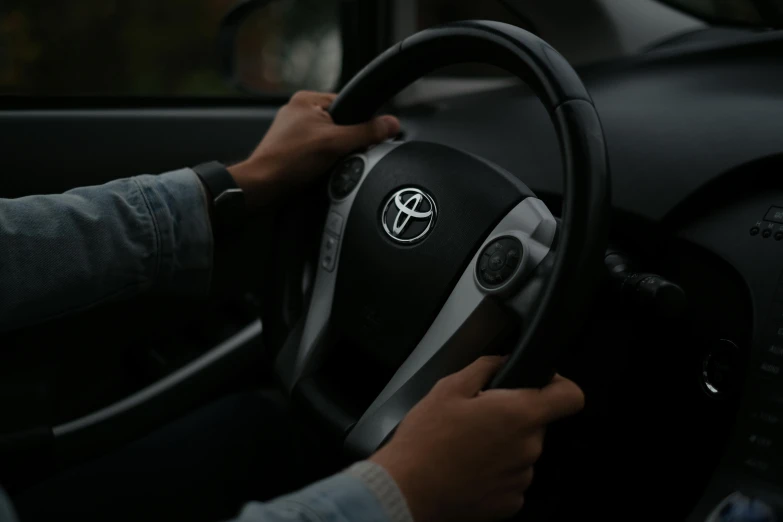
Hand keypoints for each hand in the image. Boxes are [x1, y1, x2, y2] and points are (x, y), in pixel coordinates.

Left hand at [228, 90, 399, 208]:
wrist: (262, 186)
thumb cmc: (289, 161)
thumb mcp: (336, 143)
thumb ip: (366, 132)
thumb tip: (391, 124)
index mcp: (307, 99)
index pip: (348, 104)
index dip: (359, 123)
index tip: (360, 140)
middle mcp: (298, 110)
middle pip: (340, 124)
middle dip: (344, 142)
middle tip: (338, 155)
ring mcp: (292, 130)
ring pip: (328, 139)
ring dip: (332, 153)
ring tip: (323, 164)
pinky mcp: (290, 148)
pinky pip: (316, 151)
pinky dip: (321, 161)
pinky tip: (316, 170)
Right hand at [370, 356, 584, 521]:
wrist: (407, 490)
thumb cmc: (425, 441)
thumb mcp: (448, 388)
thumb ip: (485, 367)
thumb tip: (504, 360)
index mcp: (519, 414)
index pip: (570, 396)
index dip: (559, 385)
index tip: (541, 384)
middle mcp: (528, 448)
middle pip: (536, 423)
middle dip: (512, 417)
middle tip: (477, 417)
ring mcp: (521, 478)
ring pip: (522, 451)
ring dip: (503, 446)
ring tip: (467, 445)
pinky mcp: (510, 503)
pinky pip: (511, 478)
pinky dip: (495, 472)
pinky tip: (468, 468)